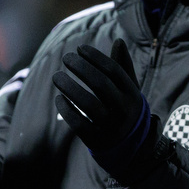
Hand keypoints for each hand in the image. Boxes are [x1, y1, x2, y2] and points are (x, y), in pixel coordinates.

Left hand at [53, 40, 157, 180]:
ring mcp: (111, 126)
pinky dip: (67, 110)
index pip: (114, 70)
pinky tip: (59, 99)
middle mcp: (124, 110)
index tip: (80, 48)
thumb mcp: (130, 90)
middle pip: (101, 84)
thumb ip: (123, 67)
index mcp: (133, 95)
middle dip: (81, 68)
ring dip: (69, 87)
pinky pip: (79, 124)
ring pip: (88, 104)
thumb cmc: (125, 110)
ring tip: (56, 76)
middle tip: (65, 58)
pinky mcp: (98, 140)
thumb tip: (119, 41)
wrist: (132, 148)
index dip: (96, 57)